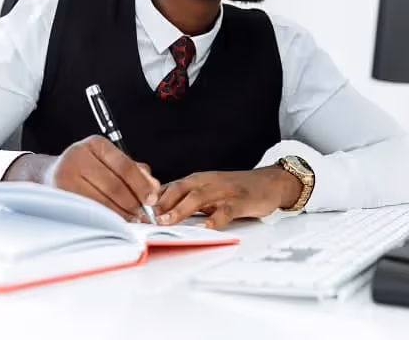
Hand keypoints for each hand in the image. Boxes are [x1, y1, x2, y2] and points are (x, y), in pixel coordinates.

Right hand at [49, 136, 159, 221]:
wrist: (48, 175)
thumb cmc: (85, 169)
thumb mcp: (109, 160)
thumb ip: (134, 171)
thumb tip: (153, 186)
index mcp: (95, 144)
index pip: (124, 167)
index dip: (141, 185)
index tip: (152, 198)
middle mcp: (77, 157)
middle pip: (114, 186)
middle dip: (133, 204)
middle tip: (143, 214)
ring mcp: (64, 177)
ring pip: (102, 202)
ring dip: (121, 215)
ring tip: (131, 219)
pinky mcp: (60, 197)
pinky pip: (89, 212)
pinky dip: (105, 220)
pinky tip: (113, 221)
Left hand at [154, 167, 300, 229]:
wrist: (270, 182)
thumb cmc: (237, 189)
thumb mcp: (209, 191)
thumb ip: (188, 200)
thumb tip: (161, 213)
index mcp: (198, 180)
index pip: (170, 186)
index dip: (153, 198)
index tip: (137, 211)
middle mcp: (208, 182)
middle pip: (180, 189)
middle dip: (161, 202)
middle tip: (147, 217)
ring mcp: (224, 191)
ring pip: (198, 198)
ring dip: (180, 210)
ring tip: (167, 221)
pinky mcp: (241, 201)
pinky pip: (226, 210)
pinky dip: (215, 219)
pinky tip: (206, 227)